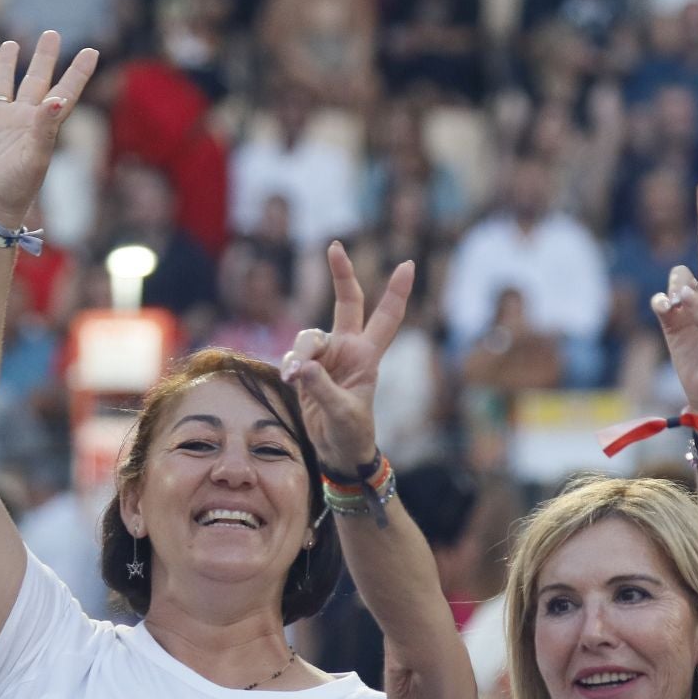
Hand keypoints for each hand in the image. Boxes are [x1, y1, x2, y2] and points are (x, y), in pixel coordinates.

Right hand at [0, 30, 99, 228]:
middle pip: (36, 80)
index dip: (79, 72)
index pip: (65, 92)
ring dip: (8, 63)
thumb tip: (59, 98)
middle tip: (52, 33)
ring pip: (4, 84)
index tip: (93, 51)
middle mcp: (22, 120)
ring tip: (13, 42)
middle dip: (45, 58)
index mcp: (42, 126)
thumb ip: (45, 127)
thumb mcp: (35, 158)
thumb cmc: (15, 188)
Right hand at [282, 243, 414, 469]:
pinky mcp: (306, 368)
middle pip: (347, 303)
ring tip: (295, 376)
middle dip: (342, 274)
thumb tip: (301, 366)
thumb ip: (321, 387)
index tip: (409, 264)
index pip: (387, 317)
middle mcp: (348, 350)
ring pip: (309, 336)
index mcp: (368, 356)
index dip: (397, 291)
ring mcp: (326, 357)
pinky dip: (289, 365)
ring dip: (300, 352)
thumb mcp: (342, 413)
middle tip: (335, 246)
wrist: (337, 453)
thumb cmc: (350, 434)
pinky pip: (293, 355)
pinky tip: (289, 379)